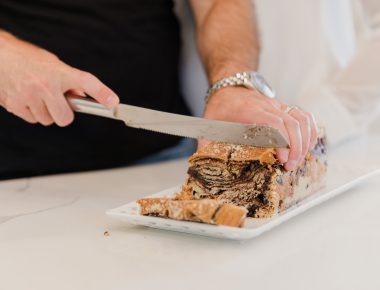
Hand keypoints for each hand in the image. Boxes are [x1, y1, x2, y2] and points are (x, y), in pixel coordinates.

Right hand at [0, 31, 118, 125]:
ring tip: (39, 96)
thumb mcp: (53, 65)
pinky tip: (28, 98)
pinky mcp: (16, 105)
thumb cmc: (26, 59)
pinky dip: (32, 112)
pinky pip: (33, 119)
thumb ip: (69, 81)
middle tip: (58, 102)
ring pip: (48, 120)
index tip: (112, 102)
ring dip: (46, 112)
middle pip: (65, 118)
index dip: (101, 93)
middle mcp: (45, 85)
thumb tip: (82, 98)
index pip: (86, 82)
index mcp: (58, 72)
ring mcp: (29, 97)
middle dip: (63, 113)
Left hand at [202, 87, 317, 170]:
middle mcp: (266, 106)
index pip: (272, 122)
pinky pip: (304, 116)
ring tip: (298, 160)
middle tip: (290, 166)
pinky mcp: (283, 108)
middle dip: (295, 147)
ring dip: (305, 140)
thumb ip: (205, 144)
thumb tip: (201, 165)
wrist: (229, 86)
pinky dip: (310, 131)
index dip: (281, 141)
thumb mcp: (208, 124)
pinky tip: (308, 146)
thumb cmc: (220, 107)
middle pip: (291, 123)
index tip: (281, 159)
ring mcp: (277, 106)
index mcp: (247, 111)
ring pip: (301, 118)